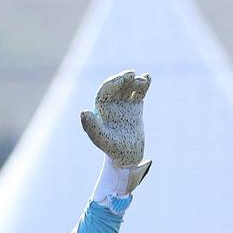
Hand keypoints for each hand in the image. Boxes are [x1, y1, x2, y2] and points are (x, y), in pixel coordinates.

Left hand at [81, 70, 152, 187]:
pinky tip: (148, 78)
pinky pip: (139, 94)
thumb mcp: (101, 139)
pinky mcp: (135, 108)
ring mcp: (124, 105)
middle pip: (117, 86)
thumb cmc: (112, 150)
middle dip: (123, 79)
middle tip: (132, 74)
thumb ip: (91, 127)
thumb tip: (84, 112)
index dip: (113, 83)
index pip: (105, 90)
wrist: (126, 158)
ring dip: (135, 81)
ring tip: (143, 79)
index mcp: (101, 108)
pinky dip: (143, 86)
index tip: (122, 79)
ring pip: (128, 88)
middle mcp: (112, 103)